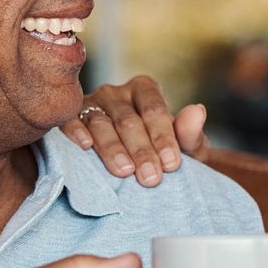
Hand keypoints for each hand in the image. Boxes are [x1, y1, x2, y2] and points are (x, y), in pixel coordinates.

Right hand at [60, 74, 209, 186]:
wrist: (137, 165)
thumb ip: (191, 133)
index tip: (171, 165)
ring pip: (101, 123)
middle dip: (141, 150)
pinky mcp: (70, 117)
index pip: (155, 111)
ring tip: (124, 172)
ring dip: (112, 148)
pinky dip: (77, 132)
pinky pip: (71, 121)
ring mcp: (91, 103)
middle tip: (150, 178)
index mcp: (145, 90)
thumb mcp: (184, 148)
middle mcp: (116, 92)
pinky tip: (85, 147)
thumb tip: (198, 111)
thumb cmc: (162, 155)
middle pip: (128, 120)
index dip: (163, 138)